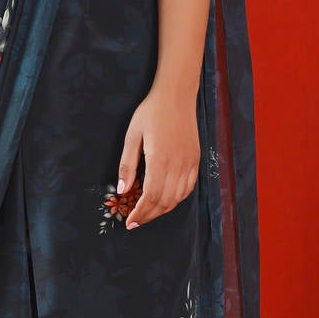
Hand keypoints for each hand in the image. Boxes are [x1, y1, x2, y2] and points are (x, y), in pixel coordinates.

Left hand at [116, 84, 199, 228]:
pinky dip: (177, 199)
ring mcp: (190, 163)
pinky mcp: (196, 160)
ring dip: (162, 210)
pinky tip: (166, 200)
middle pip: (165, 202)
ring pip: (178, 198)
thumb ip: (127, 165)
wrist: (177, 95)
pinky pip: (188, 188)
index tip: (130, 221)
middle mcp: (178, 165)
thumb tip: (123, 190)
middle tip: (136, 221)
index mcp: (160, 160)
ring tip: (148, 213)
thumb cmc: (151, 112)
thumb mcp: (132, 136)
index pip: (151, 197)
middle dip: (149, 215)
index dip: (140, 213)